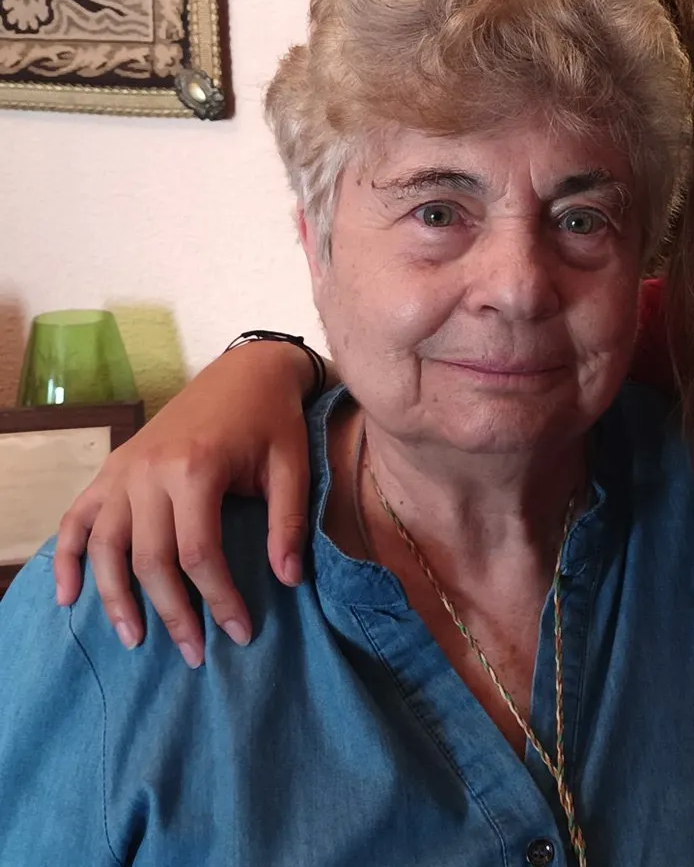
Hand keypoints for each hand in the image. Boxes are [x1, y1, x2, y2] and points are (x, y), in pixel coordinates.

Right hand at [51, 339, 317, 666]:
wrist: (244, 370)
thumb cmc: (273, 419)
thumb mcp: (293, 465)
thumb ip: (287, 522)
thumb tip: (288, 580)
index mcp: (195, 469)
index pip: (199, 554)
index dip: (218, 599)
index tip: (240, 633)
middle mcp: (148, 472)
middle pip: (149, 560)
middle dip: (171, 613)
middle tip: (194, 656)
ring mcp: (122, 471)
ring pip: (105, 548)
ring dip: (115, 599)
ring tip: (135, 641)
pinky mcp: (111, 469)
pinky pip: (77, 519)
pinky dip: (68, 559)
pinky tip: (69, 598)